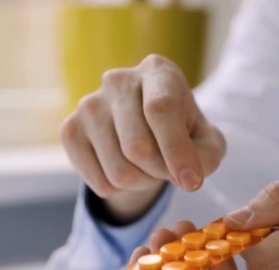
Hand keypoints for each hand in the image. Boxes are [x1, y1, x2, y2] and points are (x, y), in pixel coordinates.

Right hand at [60, 55, 226, 221]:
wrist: (146, 128)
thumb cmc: (182, 131)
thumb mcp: (207, 140)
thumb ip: (208, 155)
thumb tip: (189, 176)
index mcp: (157, 71)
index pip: (160, 109)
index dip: (176, 150)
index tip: (191, 182)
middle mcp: (119, 80)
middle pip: (137, 148)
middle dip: (161, 172)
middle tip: (170, 170)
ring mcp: (89, 104)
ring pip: (118, 171)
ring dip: (142, 182)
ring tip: (148, 166)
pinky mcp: (70, 129)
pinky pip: (98, 182)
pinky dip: (119, 189)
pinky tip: (125, 168)